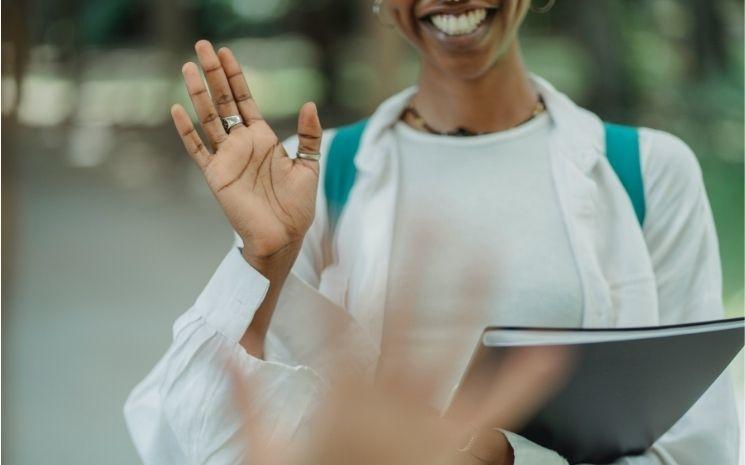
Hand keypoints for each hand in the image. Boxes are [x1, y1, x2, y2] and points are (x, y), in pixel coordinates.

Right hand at [171, 40, 321, 265]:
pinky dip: (186, 131)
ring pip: (208, 118)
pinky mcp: (216, 175)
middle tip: (202, 46)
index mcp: (263, 139)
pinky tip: (176, 109)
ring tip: (188, 66)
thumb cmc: (296, 206)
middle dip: (214, 74)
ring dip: (198, 93)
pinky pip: (197, 149)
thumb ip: (309, 135)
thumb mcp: (309, 166)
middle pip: (223, 101)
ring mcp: (227, 158)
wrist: (283, 237)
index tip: (226, 53)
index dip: (235, 77)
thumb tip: (310, 103)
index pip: (245, 100)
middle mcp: (242, 144)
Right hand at [229, 254, 571, 464]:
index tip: (335, 231)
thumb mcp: (264, 453)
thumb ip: (245, 402)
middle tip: (430, 209)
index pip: (332, 320)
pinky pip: (501, 405)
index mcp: (342, 399)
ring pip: (453, 345)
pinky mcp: (462, 439)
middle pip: (404, 314)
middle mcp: (391, 399)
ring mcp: (432, 417)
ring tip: (486, 246)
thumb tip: (228, 352)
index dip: (333, 270)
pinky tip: (550, 345)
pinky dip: (526, 375)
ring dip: (470, 292)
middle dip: (417, 257)